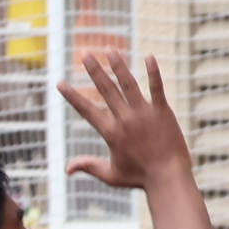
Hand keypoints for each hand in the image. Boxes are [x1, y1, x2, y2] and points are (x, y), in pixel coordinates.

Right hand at [58, 52, 192, 189]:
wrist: (168, 179)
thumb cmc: (140, 178)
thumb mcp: (111, 175)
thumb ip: (88, 166)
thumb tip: (67, 169)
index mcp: (111, 133)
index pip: (86, 110)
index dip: (72, 96)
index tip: (60, 83)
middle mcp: (125, 119)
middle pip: (106, 90)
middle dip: (95, 71)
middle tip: (85, 54)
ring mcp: (144, 114)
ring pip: (128, 84)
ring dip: (118, 66)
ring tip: (110, 49)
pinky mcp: (162, 112)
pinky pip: (157, 87)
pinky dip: (153, 72)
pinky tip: (149, 56)